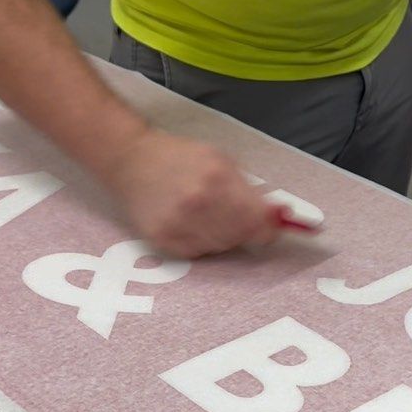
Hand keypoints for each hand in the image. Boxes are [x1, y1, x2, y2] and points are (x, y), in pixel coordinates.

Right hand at [110, 126, 282, 257]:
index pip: (257, 220)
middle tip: (233, 214)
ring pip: (221, 248)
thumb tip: (279, 215)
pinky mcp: (163, 240)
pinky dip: (201, 242)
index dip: (269, 227)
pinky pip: (198, 254)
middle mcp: (198, 204)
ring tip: (207, 214)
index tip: (273, 227)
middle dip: (244, 228)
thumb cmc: (179, 158)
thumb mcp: (220, 160)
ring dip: (223, 236)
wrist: (132, 160)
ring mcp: (178, 225)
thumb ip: (250, 189)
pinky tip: (190, 223)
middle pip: (241, 236)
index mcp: (217, 179)